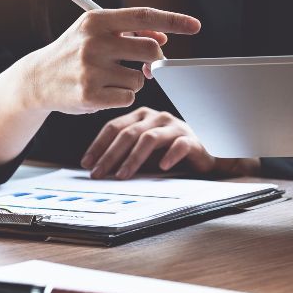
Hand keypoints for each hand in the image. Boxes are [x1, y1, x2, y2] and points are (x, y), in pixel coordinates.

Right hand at [22, 7, 199, 114]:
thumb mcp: (96, 33)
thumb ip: (129, 31)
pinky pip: (127, 97)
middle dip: (153, 60)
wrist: (37, 79)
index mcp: (96, 20)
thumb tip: (162, 36)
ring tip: (110, 78)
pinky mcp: (89, 95)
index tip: (195, 25)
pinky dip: (121, 96)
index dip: (173, 20)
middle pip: (150, 50)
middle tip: (143, 65)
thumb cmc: (73, 52)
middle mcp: (93, 42)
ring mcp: (91, 69)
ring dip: (133, 81)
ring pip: (140, 78)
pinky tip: (103, 92)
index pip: (144, 16)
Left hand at [81, 107, 259, 178]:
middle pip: (128, 133)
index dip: (98, 145)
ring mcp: (175, 126)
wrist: (205, 156)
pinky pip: (179, 145)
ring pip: (149, 138)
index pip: (114, 126)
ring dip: (133, 158)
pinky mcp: (192, 139)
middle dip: (110, 155)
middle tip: (98, 173)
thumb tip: (96, 168)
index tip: (86, 164)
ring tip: (122, 175)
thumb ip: (124, 155)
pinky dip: (169, 156)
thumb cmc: (169, 153)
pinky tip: (161, 167)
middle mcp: (157, 118)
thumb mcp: (143, 153)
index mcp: (142, 116)